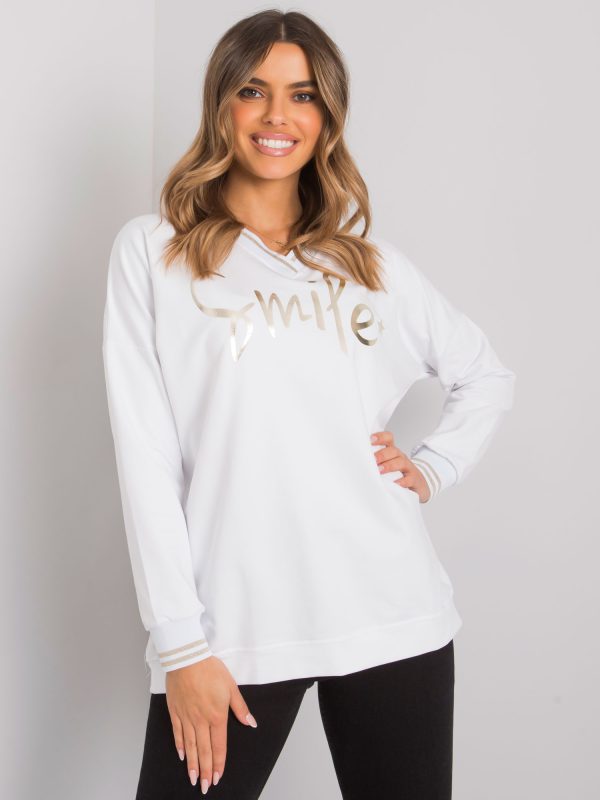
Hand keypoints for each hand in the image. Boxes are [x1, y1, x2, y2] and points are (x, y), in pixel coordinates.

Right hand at [165, 655, 257, 793]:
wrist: (187, 658)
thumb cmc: (211, 670)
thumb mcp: (231, 687)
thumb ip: (240, 707)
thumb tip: (250, 722)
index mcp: (217, 716)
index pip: (219, 746)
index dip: (219, 763)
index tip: (218, 777)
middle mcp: (201, 721)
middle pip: (204, 751)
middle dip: (206, 771)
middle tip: (205, 787)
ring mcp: (187, 717)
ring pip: (190, 746)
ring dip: (193, 764)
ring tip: (193, 779)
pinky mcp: (175, 711)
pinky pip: (177, 733)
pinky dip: (180, 746)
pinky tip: (182, 756)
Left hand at [371, 430, 430, 502]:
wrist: (419, 484)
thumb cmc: (397, 474)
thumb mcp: (386, 465)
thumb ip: (374, 462)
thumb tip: (356, 461)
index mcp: (392, 452)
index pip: (388, 438)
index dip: (380, 437)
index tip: (370, 439)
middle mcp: (400, 457)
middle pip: (393, 450)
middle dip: (382, 454)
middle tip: (373, 459)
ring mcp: (409, 468)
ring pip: (401, 462)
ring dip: (389, 465)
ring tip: (380, 470)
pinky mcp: (414, 479)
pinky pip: (409, 479)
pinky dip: (402, 481)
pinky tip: (395, 484)